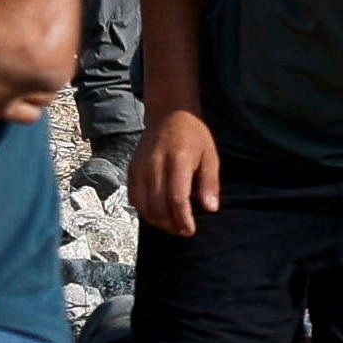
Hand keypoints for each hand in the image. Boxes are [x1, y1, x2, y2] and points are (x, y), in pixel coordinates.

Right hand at [129, 108, 219, 236]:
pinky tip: (157, 212)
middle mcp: (155, 164)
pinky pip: (134, 197)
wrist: (168, 112)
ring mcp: (140, 167)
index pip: (177, 198)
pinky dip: (144, 210)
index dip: (183, 220)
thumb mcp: (210, 155)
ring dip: (156, 221)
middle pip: (158, 206)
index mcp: (178, 160)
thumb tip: (211, 209)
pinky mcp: (131, 169)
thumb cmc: (193, 134)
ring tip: (171, 224)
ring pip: (143, 205)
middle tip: (182, 230)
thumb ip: (210, 182)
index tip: (191, 230)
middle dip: (170, 225)